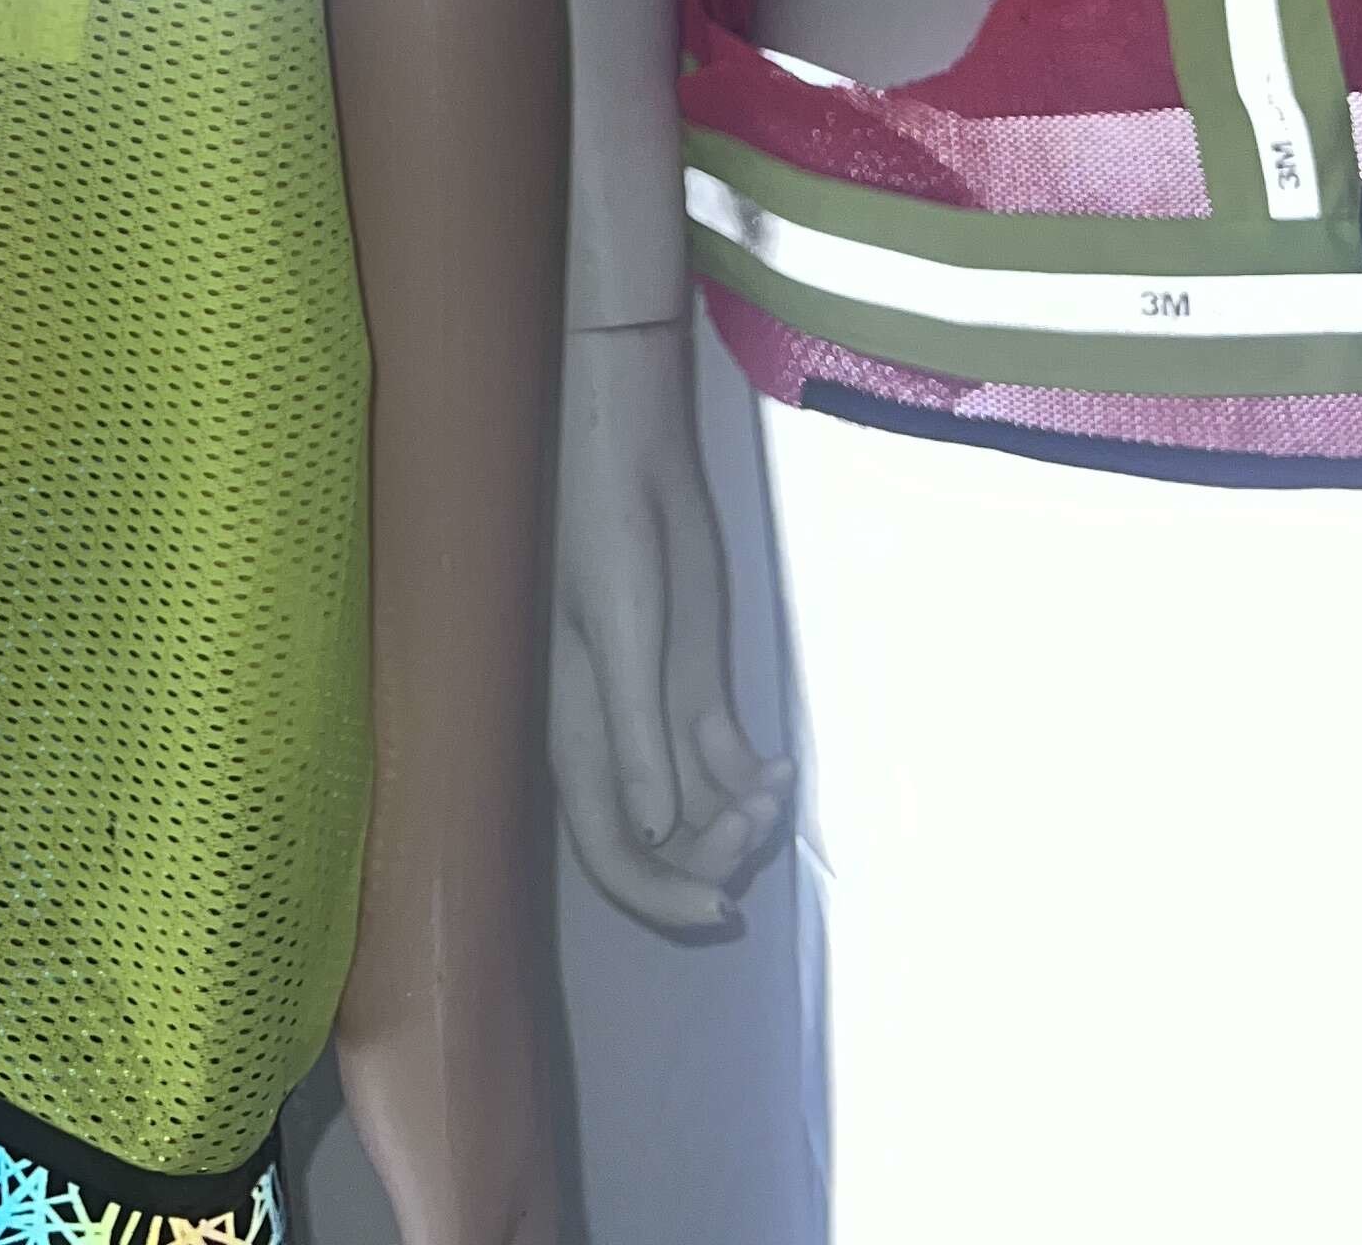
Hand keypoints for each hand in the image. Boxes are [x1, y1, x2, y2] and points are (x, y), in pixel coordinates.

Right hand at [551, 316, 789, 931]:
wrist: (635, 455)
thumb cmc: (610, 530)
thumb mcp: (623, 629)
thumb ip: (636, 730)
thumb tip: (655, 832)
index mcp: (580, 735)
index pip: (612, 850)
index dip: (659, 894)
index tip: (723, 908)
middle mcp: (618, 742)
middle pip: (661, 843)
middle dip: (712, 854)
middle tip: (759, 819)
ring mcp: (660, 718)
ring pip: (701, 810)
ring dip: (741, 817)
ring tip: (775, 786)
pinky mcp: (695, 690)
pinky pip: (727, 766)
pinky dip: (756, 783)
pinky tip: (781, 770)